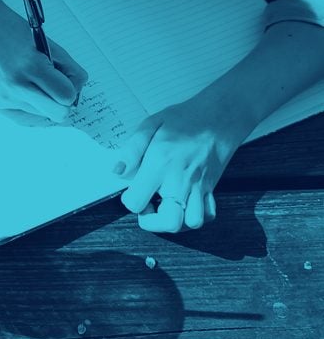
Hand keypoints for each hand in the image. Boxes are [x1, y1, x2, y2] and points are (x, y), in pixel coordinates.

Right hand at [0, 4, 88, 122]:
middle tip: (57, 84)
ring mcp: (4, 98)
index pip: (66, 97)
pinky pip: (27, 117)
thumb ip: (69, 70)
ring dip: (45, 101)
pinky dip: (33, 106)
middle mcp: (15, 86)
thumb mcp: (49, 45)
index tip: (68, 79)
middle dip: (62, 101)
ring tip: (34, 80)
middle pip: (58, 114)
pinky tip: (28, 91)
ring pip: (43, 116)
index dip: (72, 89)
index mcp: (30, 66)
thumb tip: (77, 95)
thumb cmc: (15, 31)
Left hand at [115, 91, 254, 232]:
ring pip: (192, 223)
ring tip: (165, 206)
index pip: (137, 201)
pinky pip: (208, 214)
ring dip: (175, 221)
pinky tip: (183, 204)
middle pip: (169, 222)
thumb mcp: (150, 124)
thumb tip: (117, 171)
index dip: (130, 200)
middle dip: (153, 222)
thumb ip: (131, 149)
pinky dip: (195, 216)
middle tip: (148, 205)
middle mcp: (181, 179)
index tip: (132, 190)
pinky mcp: (211, 188)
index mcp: (160, 163)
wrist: (221, 115)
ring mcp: (199, 186)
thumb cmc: (184, 118)